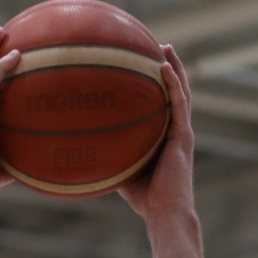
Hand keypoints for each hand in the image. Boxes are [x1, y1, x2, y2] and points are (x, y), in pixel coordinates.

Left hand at [116, 45, 196, 228]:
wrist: (163, 212)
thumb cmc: (142, 197)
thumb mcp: (119, 168)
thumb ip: (105, 153)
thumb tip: (74, 146)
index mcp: (164, 135)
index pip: (162, 103)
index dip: (156, 82)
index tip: (143, 61)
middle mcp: (175, 129)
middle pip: (174, 91)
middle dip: (168, 67)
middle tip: (156, 45)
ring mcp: (181, 131)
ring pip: (181, 92)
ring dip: (174, 67)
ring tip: (164, 47)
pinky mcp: (183, 136)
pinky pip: (178, 104)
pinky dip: (172, 84)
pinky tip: (163, 67)